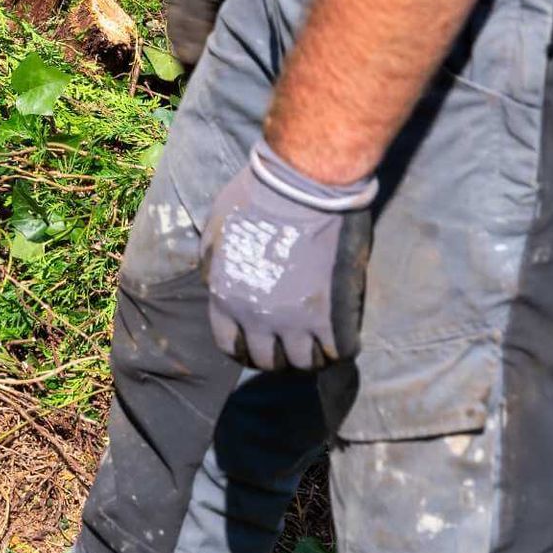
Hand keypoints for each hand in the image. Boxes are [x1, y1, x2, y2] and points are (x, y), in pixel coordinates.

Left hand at [201, 144, 376, 371]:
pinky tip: (340, 338)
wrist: (299, 188)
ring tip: (317, 343)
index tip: (258, 342)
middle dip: (278, 355)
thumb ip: (212, 266)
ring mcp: (294, 319)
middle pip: (267, 360)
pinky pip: (337, 351)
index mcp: (224, 297)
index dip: (245, 347)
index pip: (230, 345)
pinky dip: (339, 349)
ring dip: (310, 356)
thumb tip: (216, 285)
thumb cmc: (253, 199)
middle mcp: (256, 316)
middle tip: (291, 343)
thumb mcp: (213, 232)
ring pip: (303, 363)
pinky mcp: (330, 314)